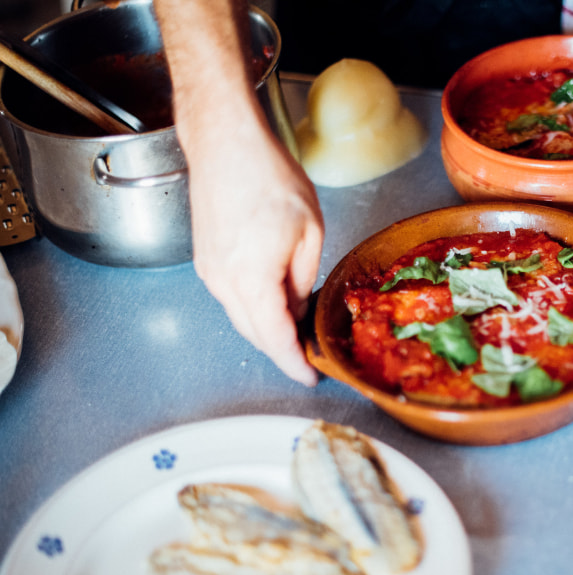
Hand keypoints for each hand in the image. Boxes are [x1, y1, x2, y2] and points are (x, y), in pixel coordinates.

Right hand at [186, 113, 324, 385]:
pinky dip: (253, 308)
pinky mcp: (205, 261)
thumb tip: (297, 310)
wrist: (225, 144)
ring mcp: (209, 272)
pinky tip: (274, 301)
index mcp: (252, 277)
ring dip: (267, 328)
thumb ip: (303, 280)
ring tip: (297, 328)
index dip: (293, 363)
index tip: (310, 375)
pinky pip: (232, 298)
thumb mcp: (309, 232)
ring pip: (241, 317)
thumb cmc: (268, 177)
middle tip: (310, 354)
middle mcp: (223, 281)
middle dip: (282, 349)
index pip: (274, 338)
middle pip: (254, 334)